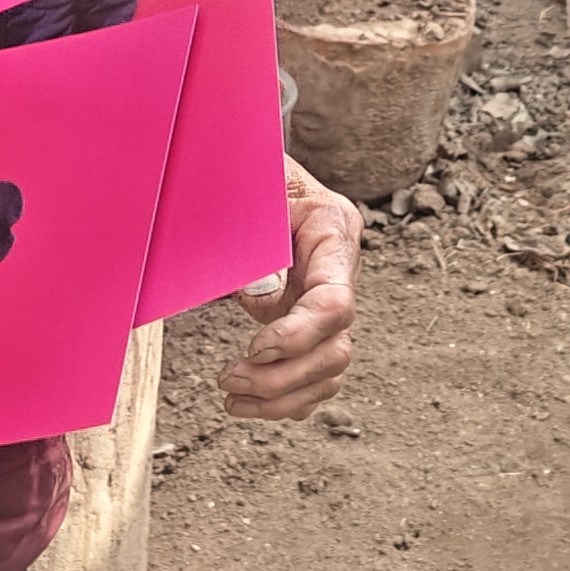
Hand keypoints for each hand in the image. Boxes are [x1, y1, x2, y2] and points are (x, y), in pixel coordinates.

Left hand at [222, 153, 358, 420]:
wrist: (251, 167)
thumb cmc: (247, 172)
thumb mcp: (247, 188)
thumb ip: (251, 238)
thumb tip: (259, 295)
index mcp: (333, 229)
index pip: (334, 301)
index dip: (296, 335)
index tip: (255, 348)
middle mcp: (340, 271)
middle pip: (336, 347)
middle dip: (282, 376)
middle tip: (229, 379)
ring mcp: (330, 301)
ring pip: (330, 371)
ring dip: (282, 397)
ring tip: (232, 397)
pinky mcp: (313, 324)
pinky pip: (315, 379)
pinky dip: (285, 401)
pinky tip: (246, 403)